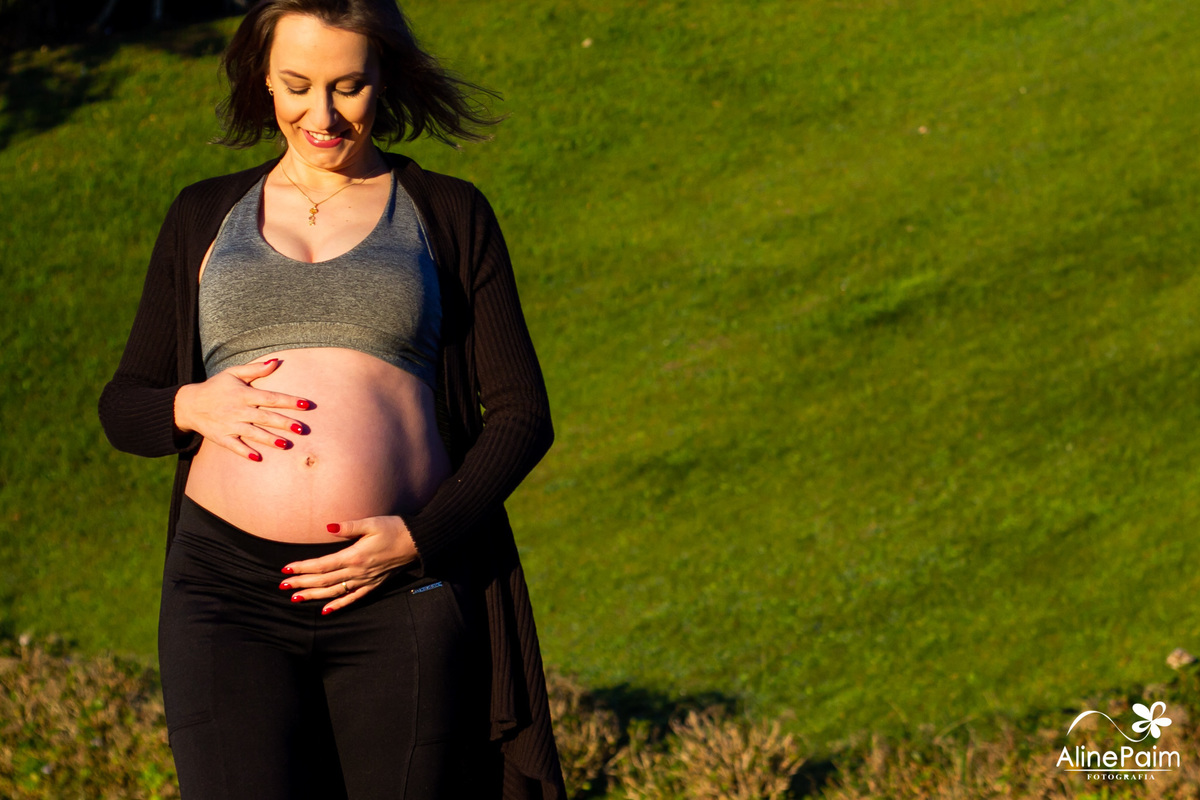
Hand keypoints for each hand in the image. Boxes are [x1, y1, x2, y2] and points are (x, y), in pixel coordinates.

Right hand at [174, 358, 312, 460]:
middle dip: (284, 423)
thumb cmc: (215, 387)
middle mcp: (238, 410)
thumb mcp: (232, 373)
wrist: (188, 404)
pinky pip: (235, 446)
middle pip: (265, 417)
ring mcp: (230, 425)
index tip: (306, 404)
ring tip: (286, 444)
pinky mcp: (222, 437)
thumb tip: (277, 361)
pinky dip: (245, 452)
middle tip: (301, 429)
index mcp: (244, 394)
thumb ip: (255, 369)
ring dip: (269, 439)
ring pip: (253, 433)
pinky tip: (258, 458)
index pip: (271, 398)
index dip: (289, 401)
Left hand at [278, 516, 418, 614]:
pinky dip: (339, 605)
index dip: (303, 568)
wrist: (417, 542)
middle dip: (302, 583)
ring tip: (296, 599)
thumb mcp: (371, 522)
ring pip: (335, 592)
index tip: (286, 570)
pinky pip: (353, 598)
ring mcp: (365, 580)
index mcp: (355, 555)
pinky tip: (326, 611)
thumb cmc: (394, 528)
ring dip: (314, 596)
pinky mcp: (373, 585)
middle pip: (324, 580)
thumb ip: (348, 526)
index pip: (322, 565)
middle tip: (283, 586)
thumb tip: (328, 526)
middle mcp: (358, 572)